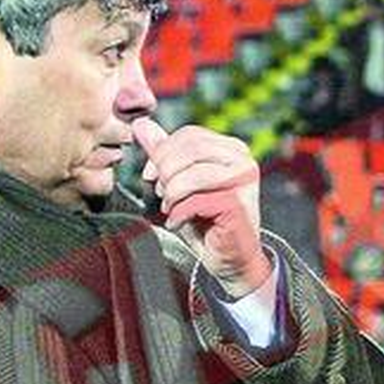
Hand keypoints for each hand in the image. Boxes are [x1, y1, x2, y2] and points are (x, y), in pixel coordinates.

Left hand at [132, 117, 270, 297]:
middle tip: (161, 194)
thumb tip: (140, 124)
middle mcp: (242, 159)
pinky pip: (196, 201)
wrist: (230, 259)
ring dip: (172, 195)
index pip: (189, 135)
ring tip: (169, 209)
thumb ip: (163, 154)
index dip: (162, 152)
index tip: (150, 175)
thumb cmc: (206, 221)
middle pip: (190, 150)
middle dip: (165, 172)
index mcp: (231, 148)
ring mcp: (243, 181)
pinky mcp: (238, 204)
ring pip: (192, 175)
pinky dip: (179, 214)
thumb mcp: (179, 183)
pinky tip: (178, 223)